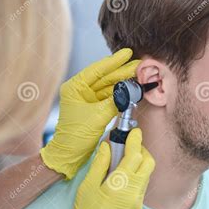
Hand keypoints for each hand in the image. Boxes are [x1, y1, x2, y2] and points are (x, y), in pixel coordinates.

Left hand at [40, 48, 139, 178]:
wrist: (70, 155)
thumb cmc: (75, 136)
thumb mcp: (97, 117)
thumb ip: (114, 102)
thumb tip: (129, 92)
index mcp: (74, 87)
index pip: (97, 70)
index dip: (114, 61)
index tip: (127, 53)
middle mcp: (80, 90)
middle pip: (105, 77)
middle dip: (122, 72)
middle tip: (139, 65)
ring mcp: (87, 99)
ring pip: (109, 87)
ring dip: (123, 83)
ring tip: (139, 76)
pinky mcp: (94, 108)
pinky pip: (110, 98)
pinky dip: (120, 95)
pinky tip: (131, 89)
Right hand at [54, 129, 154, 208]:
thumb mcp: (87, 187)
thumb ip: (99, 164)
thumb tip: (107, 146)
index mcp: (121, 185)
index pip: (135, 155)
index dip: (135, 140)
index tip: (134, 131)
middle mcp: (135, 193)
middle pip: (148, 163)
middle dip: (142, 151)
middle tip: (128, 146)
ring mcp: (138, 203)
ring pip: (146, 175)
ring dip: (139, 164)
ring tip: (121, 163)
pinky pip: (141, 187)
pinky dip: (135, 178)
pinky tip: (120, 180)